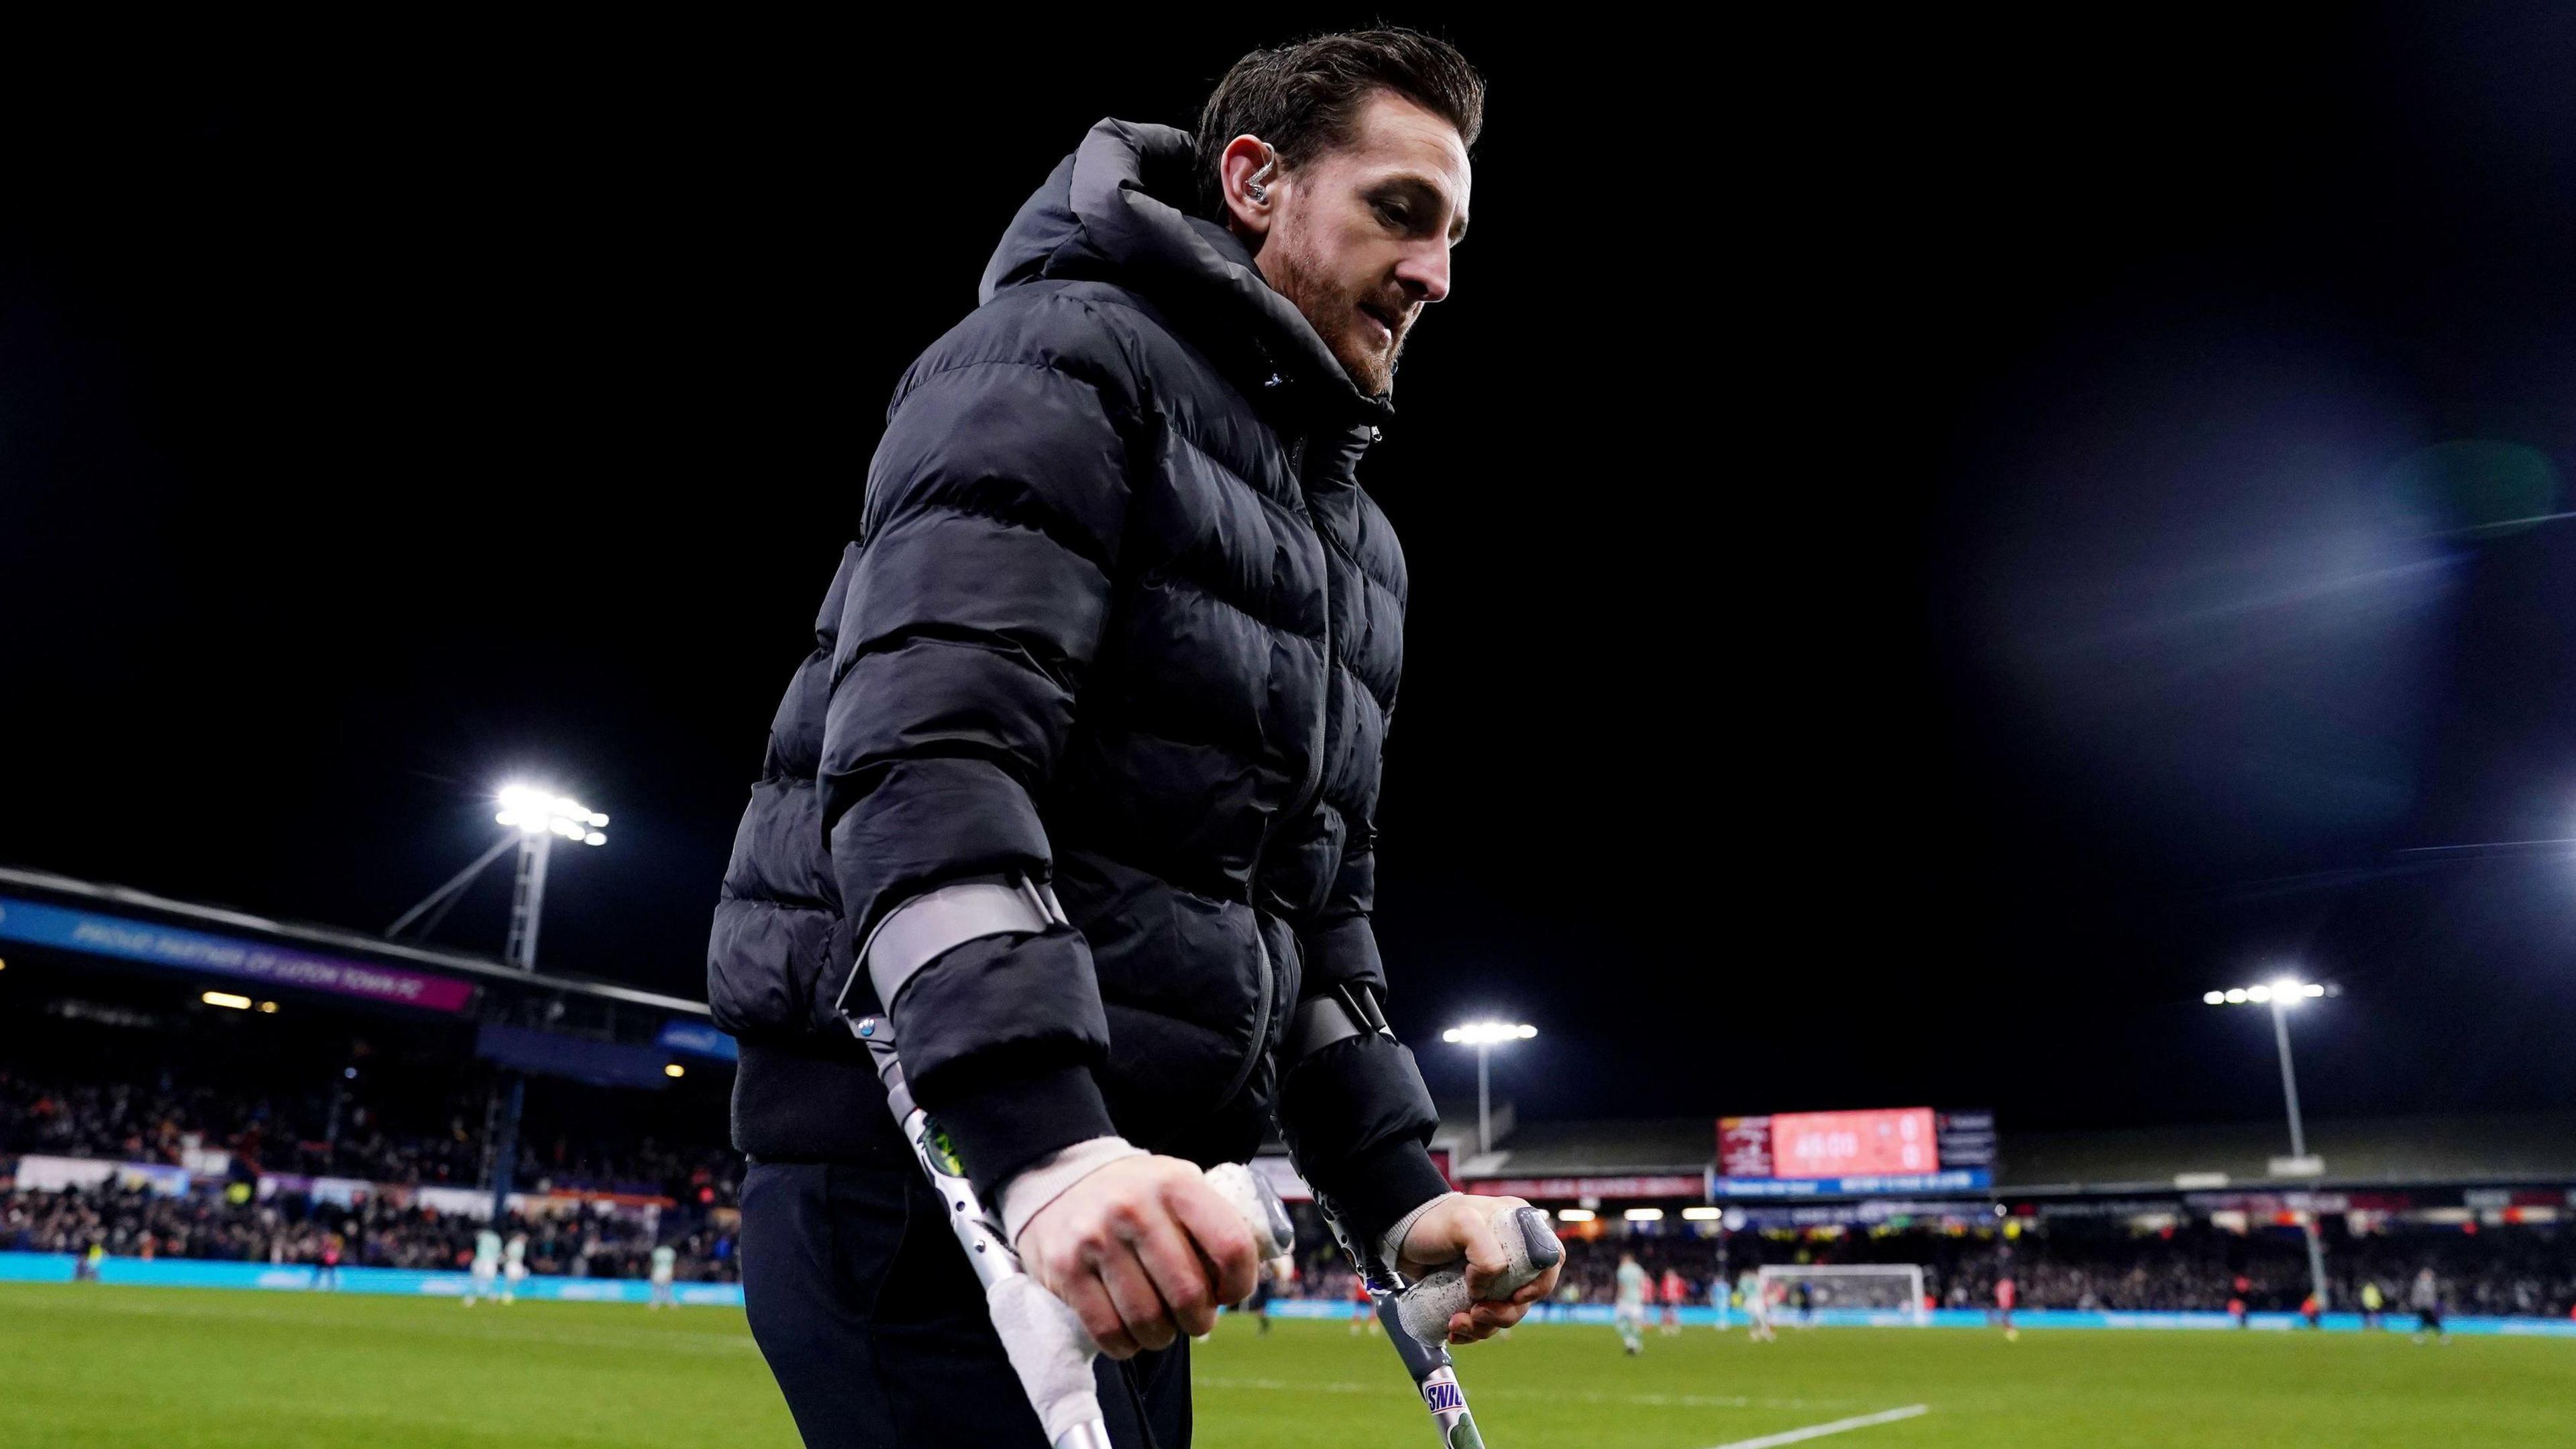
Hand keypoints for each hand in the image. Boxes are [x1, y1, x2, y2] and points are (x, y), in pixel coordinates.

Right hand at [1017, 1155, 1259, 1358]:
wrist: (1059, 1175)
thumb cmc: (1136, 1192)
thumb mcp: (1181, 1184)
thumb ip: (1217, 1220)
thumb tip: (1273, 1270)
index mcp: (1177, 1185)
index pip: (1231, 1246)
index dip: (1241, 1284)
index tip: (1230, 1293)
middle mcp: (1135, 1208)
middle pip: (1189, 1293)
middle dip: (1200, 1320)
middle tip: (1195, 1319)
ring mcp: (1097, 1239)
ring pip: (1148, 1319)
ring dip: (1162, 1337)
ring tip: (1161, 1326)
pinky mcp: (1065, 1269)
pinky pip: (1107, 1330)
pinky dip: (1126, 1346)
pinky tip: (1130, 1335)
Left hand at [1395, 1193, 1560, 1342]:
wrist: (1399, 1236)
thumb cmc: (1432, 1222)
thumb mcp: (1464, 1225)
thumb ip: (1487, 1255)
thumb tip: (1487, 1291)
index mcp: (1519, 1227)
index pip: (1551, 1260)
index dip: (1540, 1285)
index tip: (1516, 1296)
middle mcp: (1513, 1251)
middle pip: (1529, 1295)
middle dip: (1505, 1314)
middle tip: (1476, 1312)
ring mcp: (1495, 1275)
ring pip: (1507, 1313)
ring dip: (1485, 1327)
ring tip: (1456, 1323)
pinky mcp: (1476, 1293)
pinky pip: (1486, 1321)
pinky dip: (1473, 1331)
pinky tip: (1454, 1330)